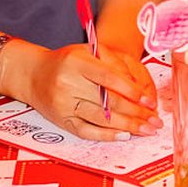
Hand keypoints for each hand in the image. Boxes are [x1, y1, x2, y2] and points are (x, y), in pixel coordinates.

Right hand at [9, 41, 161, 140]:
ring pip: (101, 119)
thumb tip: (138, 88)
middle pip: (108, 102)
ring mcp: (64, 104)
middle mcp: (67, 84)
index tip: (149, 101)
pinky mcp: (62, 120)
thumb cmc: (65, 61)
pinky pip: (87, 131)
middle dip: (136, 113)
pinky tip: (124, 135)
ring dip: (128, 126)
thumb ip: (112, 63)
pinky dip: (107, 135)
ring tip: (147, 130)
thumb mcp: (87, 51)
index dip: (131, 90)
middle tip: (155, 120)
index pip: (108, 77)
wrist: (32, 74)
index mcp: (76, 62)